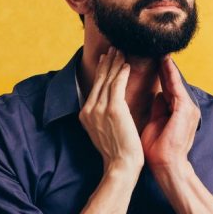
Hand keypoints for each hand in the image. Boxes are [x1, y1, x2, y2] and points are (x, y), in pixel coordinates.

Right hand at [79, 47, 143, 173]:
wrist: (121, 165)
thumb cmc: (117, 151)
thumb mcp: (103, 130)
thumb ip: (103, 115)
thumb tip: (109, 103)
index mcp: (85, 114)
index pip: (94, 86)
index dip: (101, 70)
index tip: (106, 58)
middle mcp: (89, 109)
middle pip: (99, 80)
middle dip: (107, 62)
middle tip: (113, 48)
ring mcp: (99, 109)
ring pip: (108, 79)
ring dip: (115, 63)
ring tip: (121, 51)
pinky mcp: (112, 109)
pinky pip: (117, 85)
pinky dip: (122, 73)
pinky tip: (127, 65)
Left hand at [141, 56, 200, 169]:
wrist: (167, 166)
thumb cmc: (158, 149)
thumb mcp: (156, 122)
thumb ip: (158, 108)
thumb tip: (157, 94)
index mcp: (178, 110)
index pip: (168, 86)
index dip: (159, 73)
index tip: (150, 59)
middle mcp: (186, 106)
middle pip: (172, 81)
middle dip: (164, 65)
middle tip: (155, 47)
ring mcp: (188, 107)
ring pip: (175, 81)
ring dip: (167, 66)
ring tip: (160, 50)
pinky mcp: (185, 109)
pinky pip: (176, 87)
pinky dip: (170, 74)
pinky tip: (164, 62)